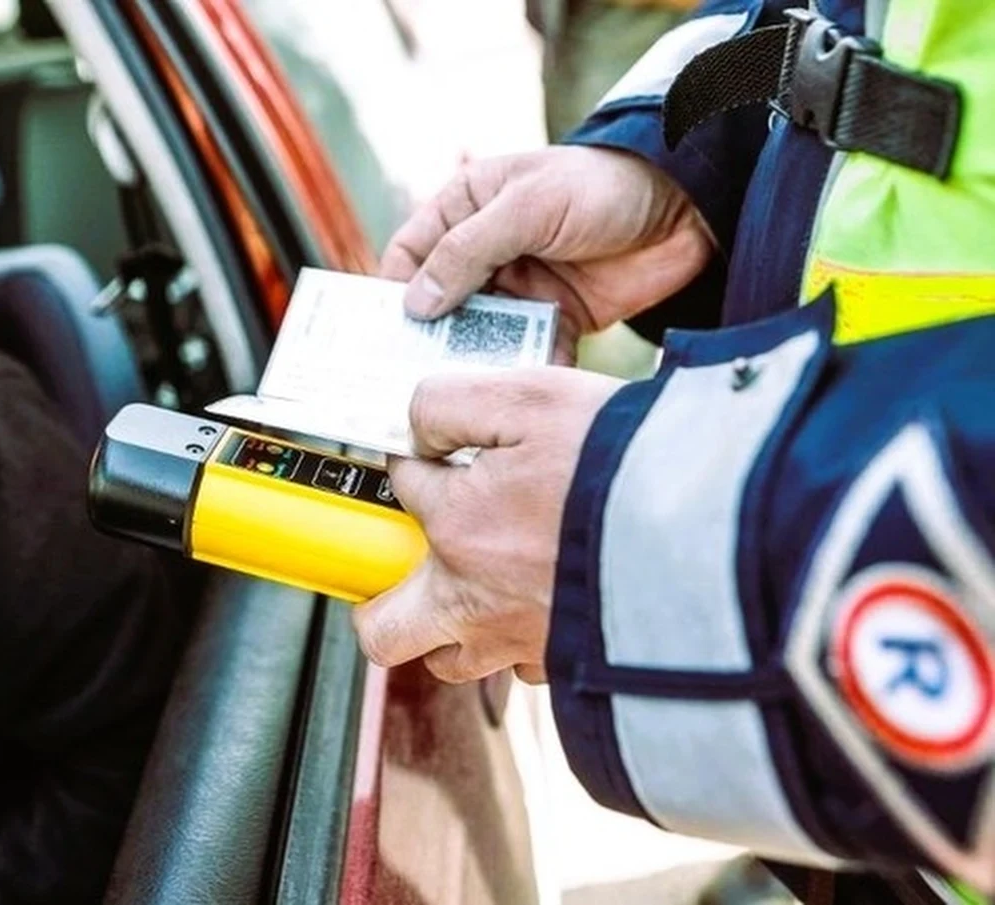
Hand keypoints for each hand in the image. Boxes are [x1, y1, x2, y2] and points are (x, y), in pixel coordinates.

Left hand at [352, 367, 624, 683]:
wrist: (719, 538)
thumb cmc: (624, 465)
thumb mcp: (530, 399)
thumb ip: (451, 403)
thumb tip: (416, 426)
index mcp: (458, 526)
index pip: (405, 487)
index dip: (420, 460)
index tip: (445, 452)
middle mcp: (476, 599)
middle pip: (387, 631)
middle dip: (383, 602)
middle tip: (410, 568)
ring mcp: (521, 644)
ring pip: (454, 659)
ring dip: (455, 627)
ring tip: (485, 585)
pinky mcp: (570, 669)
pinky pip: (524, 670)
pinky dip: (524, 642)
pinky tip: (551, 602)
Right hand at [381, 146, 714, 362]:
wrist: (689, 208)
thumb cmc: (603, 184)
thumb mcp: (527, 206)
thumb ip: (468, 252)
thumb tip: (416, 302)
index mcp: (465, 207)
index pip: (410, 255)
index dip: (393, 293)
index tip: (383, 336)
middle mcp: (485, 250)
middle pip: (439, 303)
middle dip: (430, 337)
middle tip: (414, 376)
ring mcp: (519, 286)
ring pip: (479, 332)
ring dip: (474, 358)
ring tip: (463, 389)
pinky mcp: (554, 316)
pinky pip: (524, 349)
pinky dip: (520, 368)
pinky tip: (514, 388)